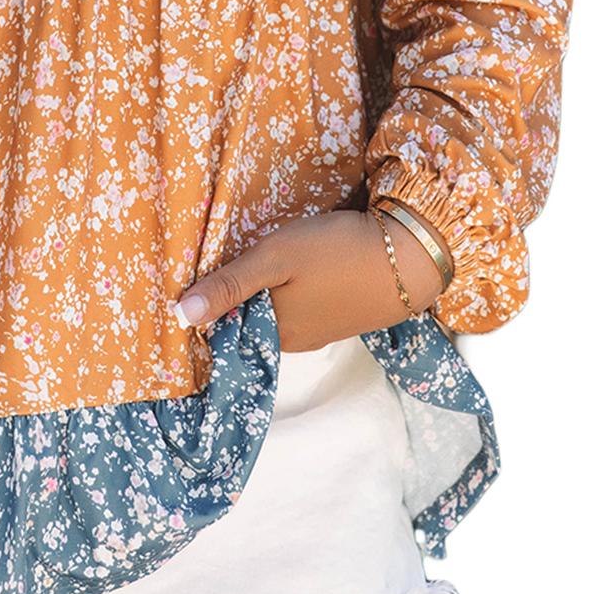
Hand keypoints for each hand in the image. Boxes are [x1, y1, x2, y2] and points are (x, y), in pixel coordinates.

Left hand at [172, 208, 445, 351]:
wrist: (412, 257)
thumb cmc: (337, 253)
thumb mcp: (275, 259)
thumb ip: (229, 285)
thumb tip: (180, 316)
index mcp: (272, 331)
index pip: (222, 325)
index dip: (206, 301)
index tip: (191, 274)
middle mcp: (292, 340)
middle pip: (246, 320)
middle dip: (229, 297)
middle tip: (214, 259)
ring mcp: (318, 330)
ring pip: (272, 314)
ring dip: (258, 292)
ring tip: (247, 260)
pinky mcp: (338, 315)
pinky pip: (297, 308)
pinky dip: (284, 292)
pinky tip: (286, 270)